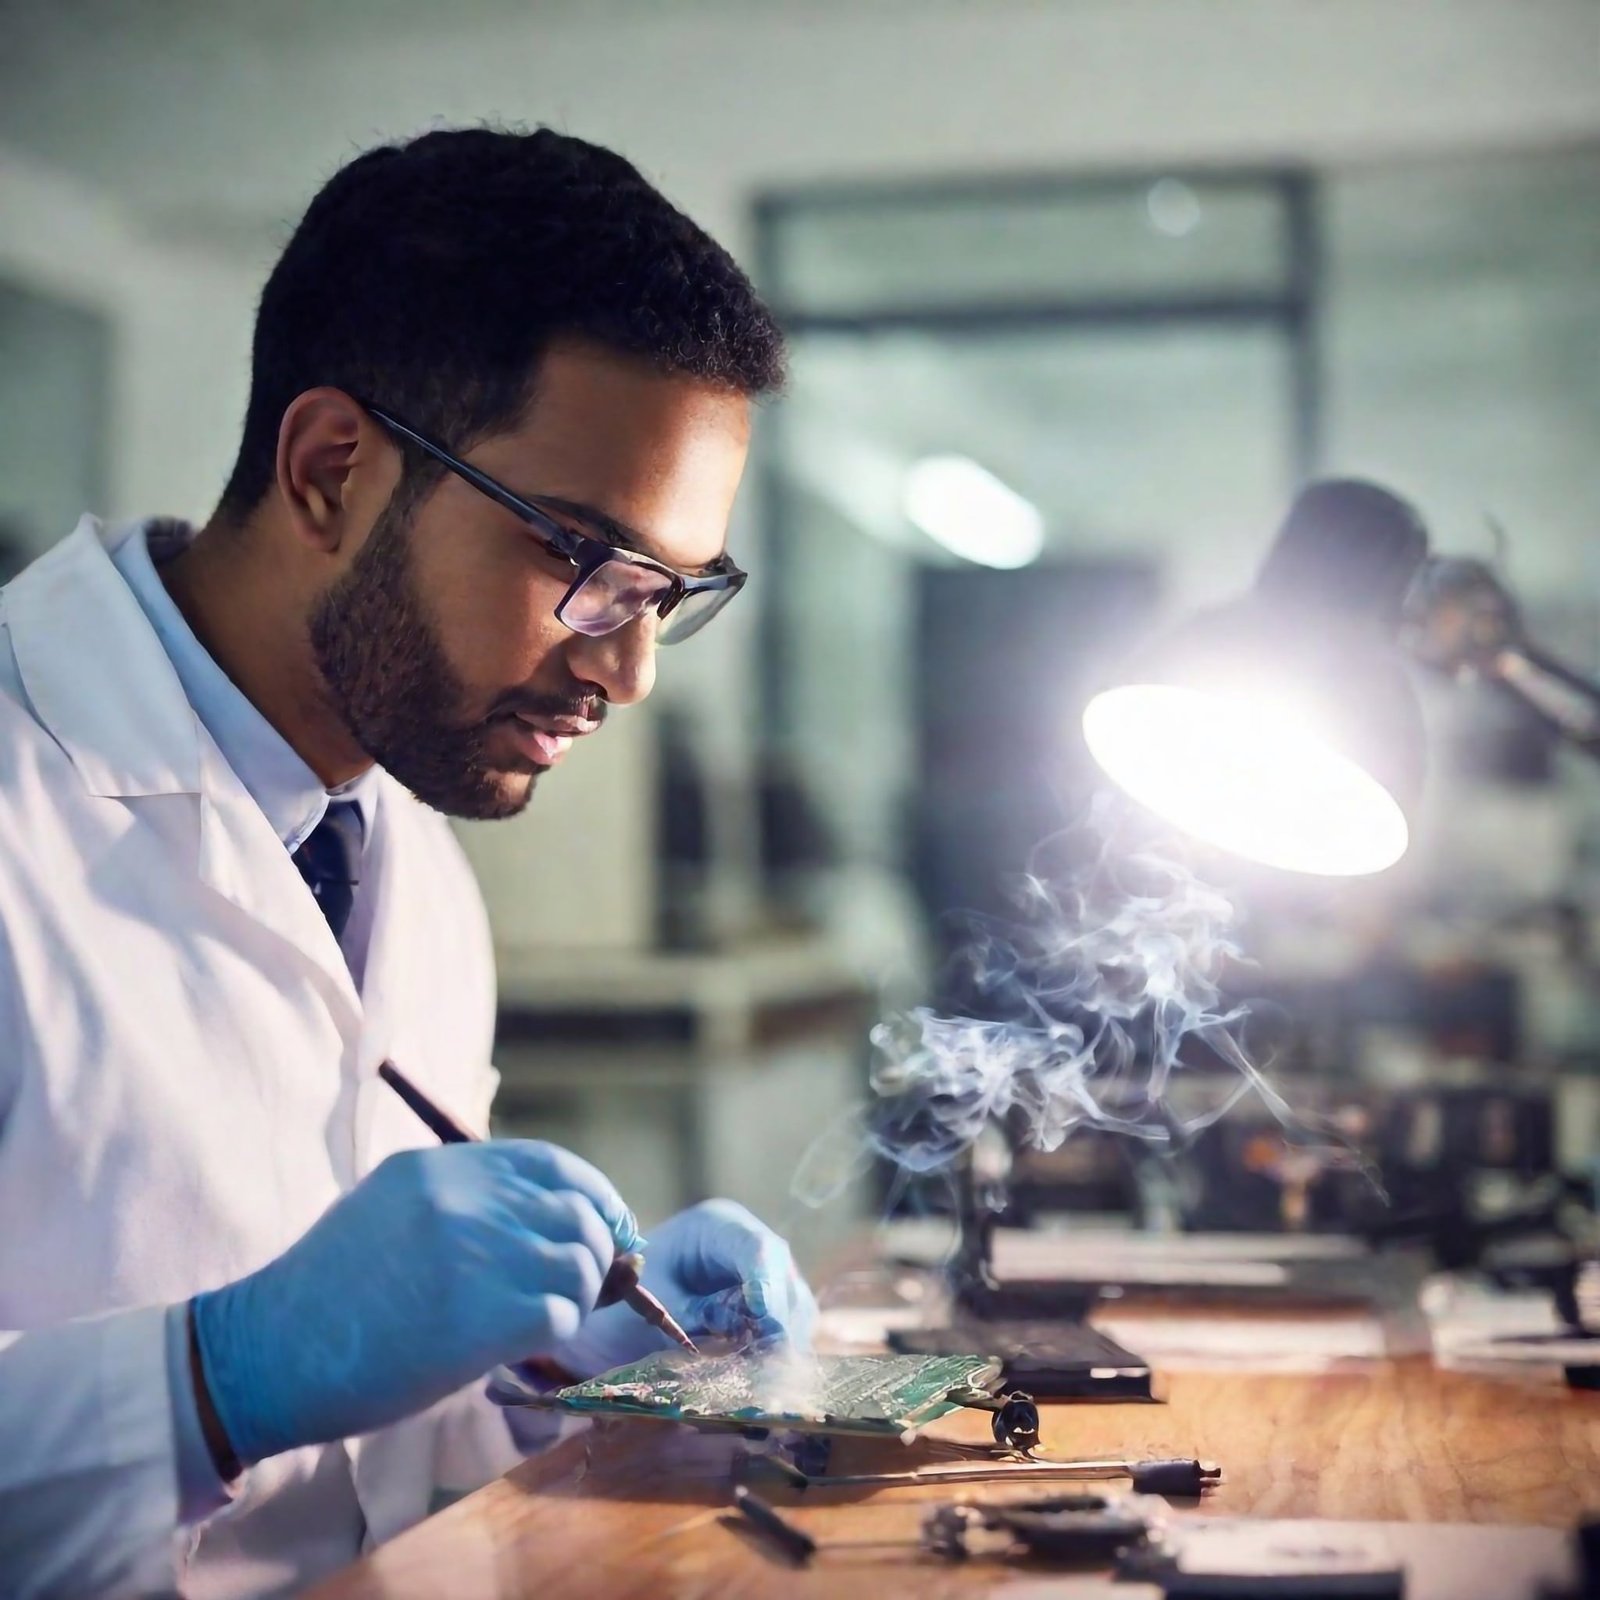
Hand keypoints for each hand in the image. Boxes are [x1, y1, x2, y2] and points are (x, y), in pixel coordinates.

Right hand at [191, 1141, 640, 1465]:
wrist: (269, 1354)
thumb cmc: (327, 1292)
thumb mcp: (388, 1208)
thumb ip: (460, 1200)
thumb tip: (544, 1219)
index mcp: (439, 1167)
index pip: (550, 1164)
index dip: (592, 1194)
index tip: (606, 1224)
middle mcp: (463, 1199)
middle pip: (575, 1212)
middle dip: (594, 1251)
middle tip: (586, 1286)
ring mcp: (476, 1254)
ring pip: (578, 1264)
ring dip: (575, 1297)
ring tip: (545, 1318)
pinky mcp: (483, 1317)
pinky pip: (559, 1315)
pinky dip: (556, 1334)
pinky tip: (525, 1345)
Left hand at [556, 1199, 815, 1376]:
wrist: (610, 1308)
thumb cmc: (625, 1298)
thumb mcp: (656, 1304)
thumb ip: (700, 1314)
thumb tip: (747, 1336)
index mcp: (717, 1227)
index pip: (758, 1250)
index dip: (768, 1290)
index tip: (769, 1331)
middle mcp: (748, 1243)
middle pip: (784, 1279)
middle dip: (780, 1325)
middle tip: (769, 1370)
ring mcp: (763, 1274)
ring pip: (795, 1306)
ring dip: (783, 1344)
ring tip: (762, 1379)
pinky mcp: (767, 1304)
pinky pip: (788, 1326)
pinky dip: (778, 1352)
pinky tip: (761, 1377)